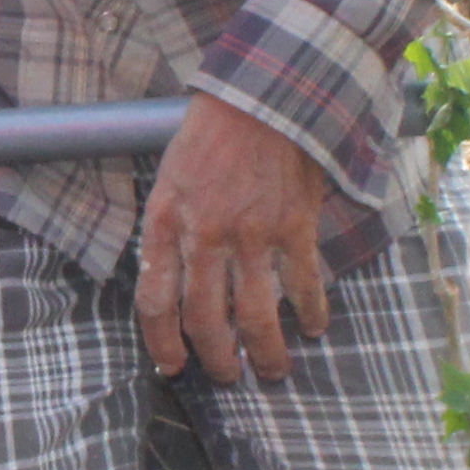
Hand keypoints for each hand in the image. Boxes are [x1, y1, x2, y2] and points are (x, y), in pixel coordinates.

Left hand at [139, 90, 335, 386]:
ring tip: (272, 371)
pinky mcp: (295, 226)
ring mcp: (252, 234)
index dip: (163, 343)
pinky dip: (310, 313)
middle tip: (227, 376)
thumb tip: (174, 280)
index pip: (156, 300)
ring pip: (255, 315)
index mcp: (167, 221)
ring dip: (265, 352)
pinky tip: (314, 327)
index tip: (173, 366)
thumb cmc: (213, 133)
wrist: (264, 93)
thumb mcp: (170, 177)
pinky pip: (302, 284)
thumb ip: (171, 229)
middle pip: (205, 319)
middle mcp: (205, 235)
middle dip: (216, 359)